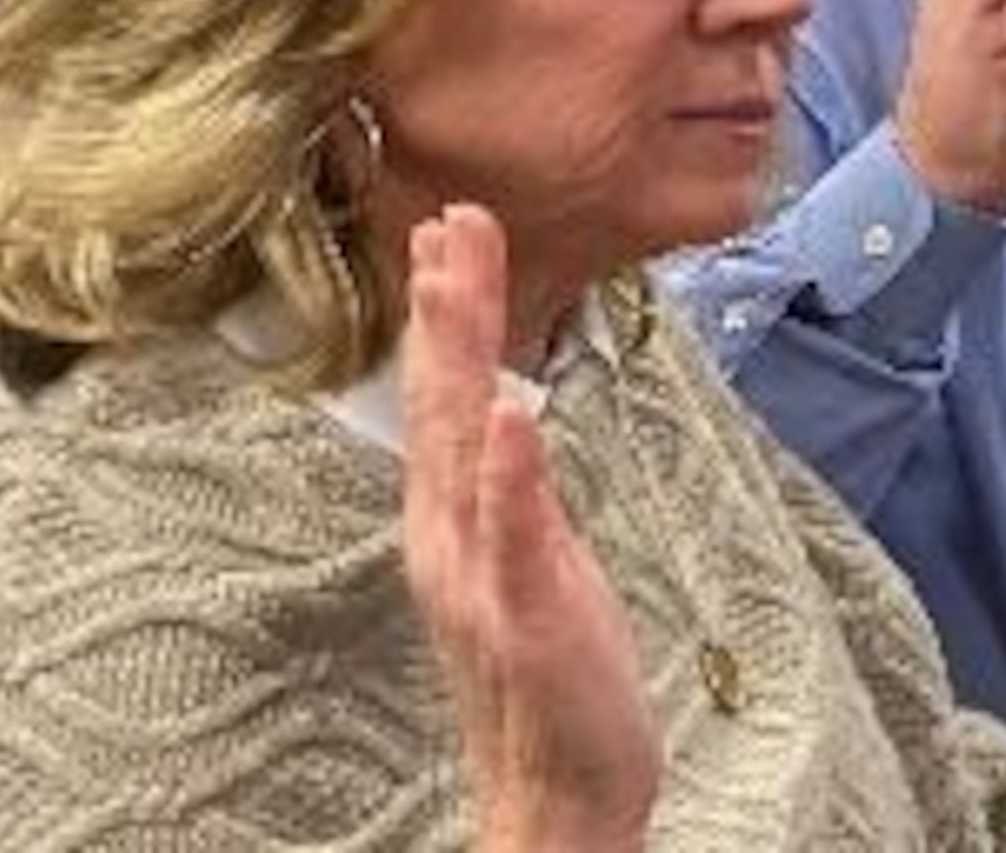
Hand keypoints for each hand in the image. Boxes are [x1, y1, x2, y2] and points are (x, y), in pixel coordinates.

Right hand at [400, 204, 661, 852]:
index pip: (449, 396)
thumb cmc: (552, 671)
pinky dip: (511, 471)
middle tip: (451, 218)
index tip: (451, 229)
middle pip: (446, 403)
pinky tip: (513, 412)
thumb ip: (517, 486)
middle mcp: (451, 538)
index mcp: (455, 519)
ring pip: (466, 449)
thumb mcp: (534, 556)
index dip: (448, 314)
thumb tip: (511, 408)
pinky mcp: (526, 615)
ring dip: (464, 359)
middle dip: (447, 309)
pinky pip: (516, 533)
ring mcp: (482, 575)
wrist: (560, 787)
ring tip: (459, 278)